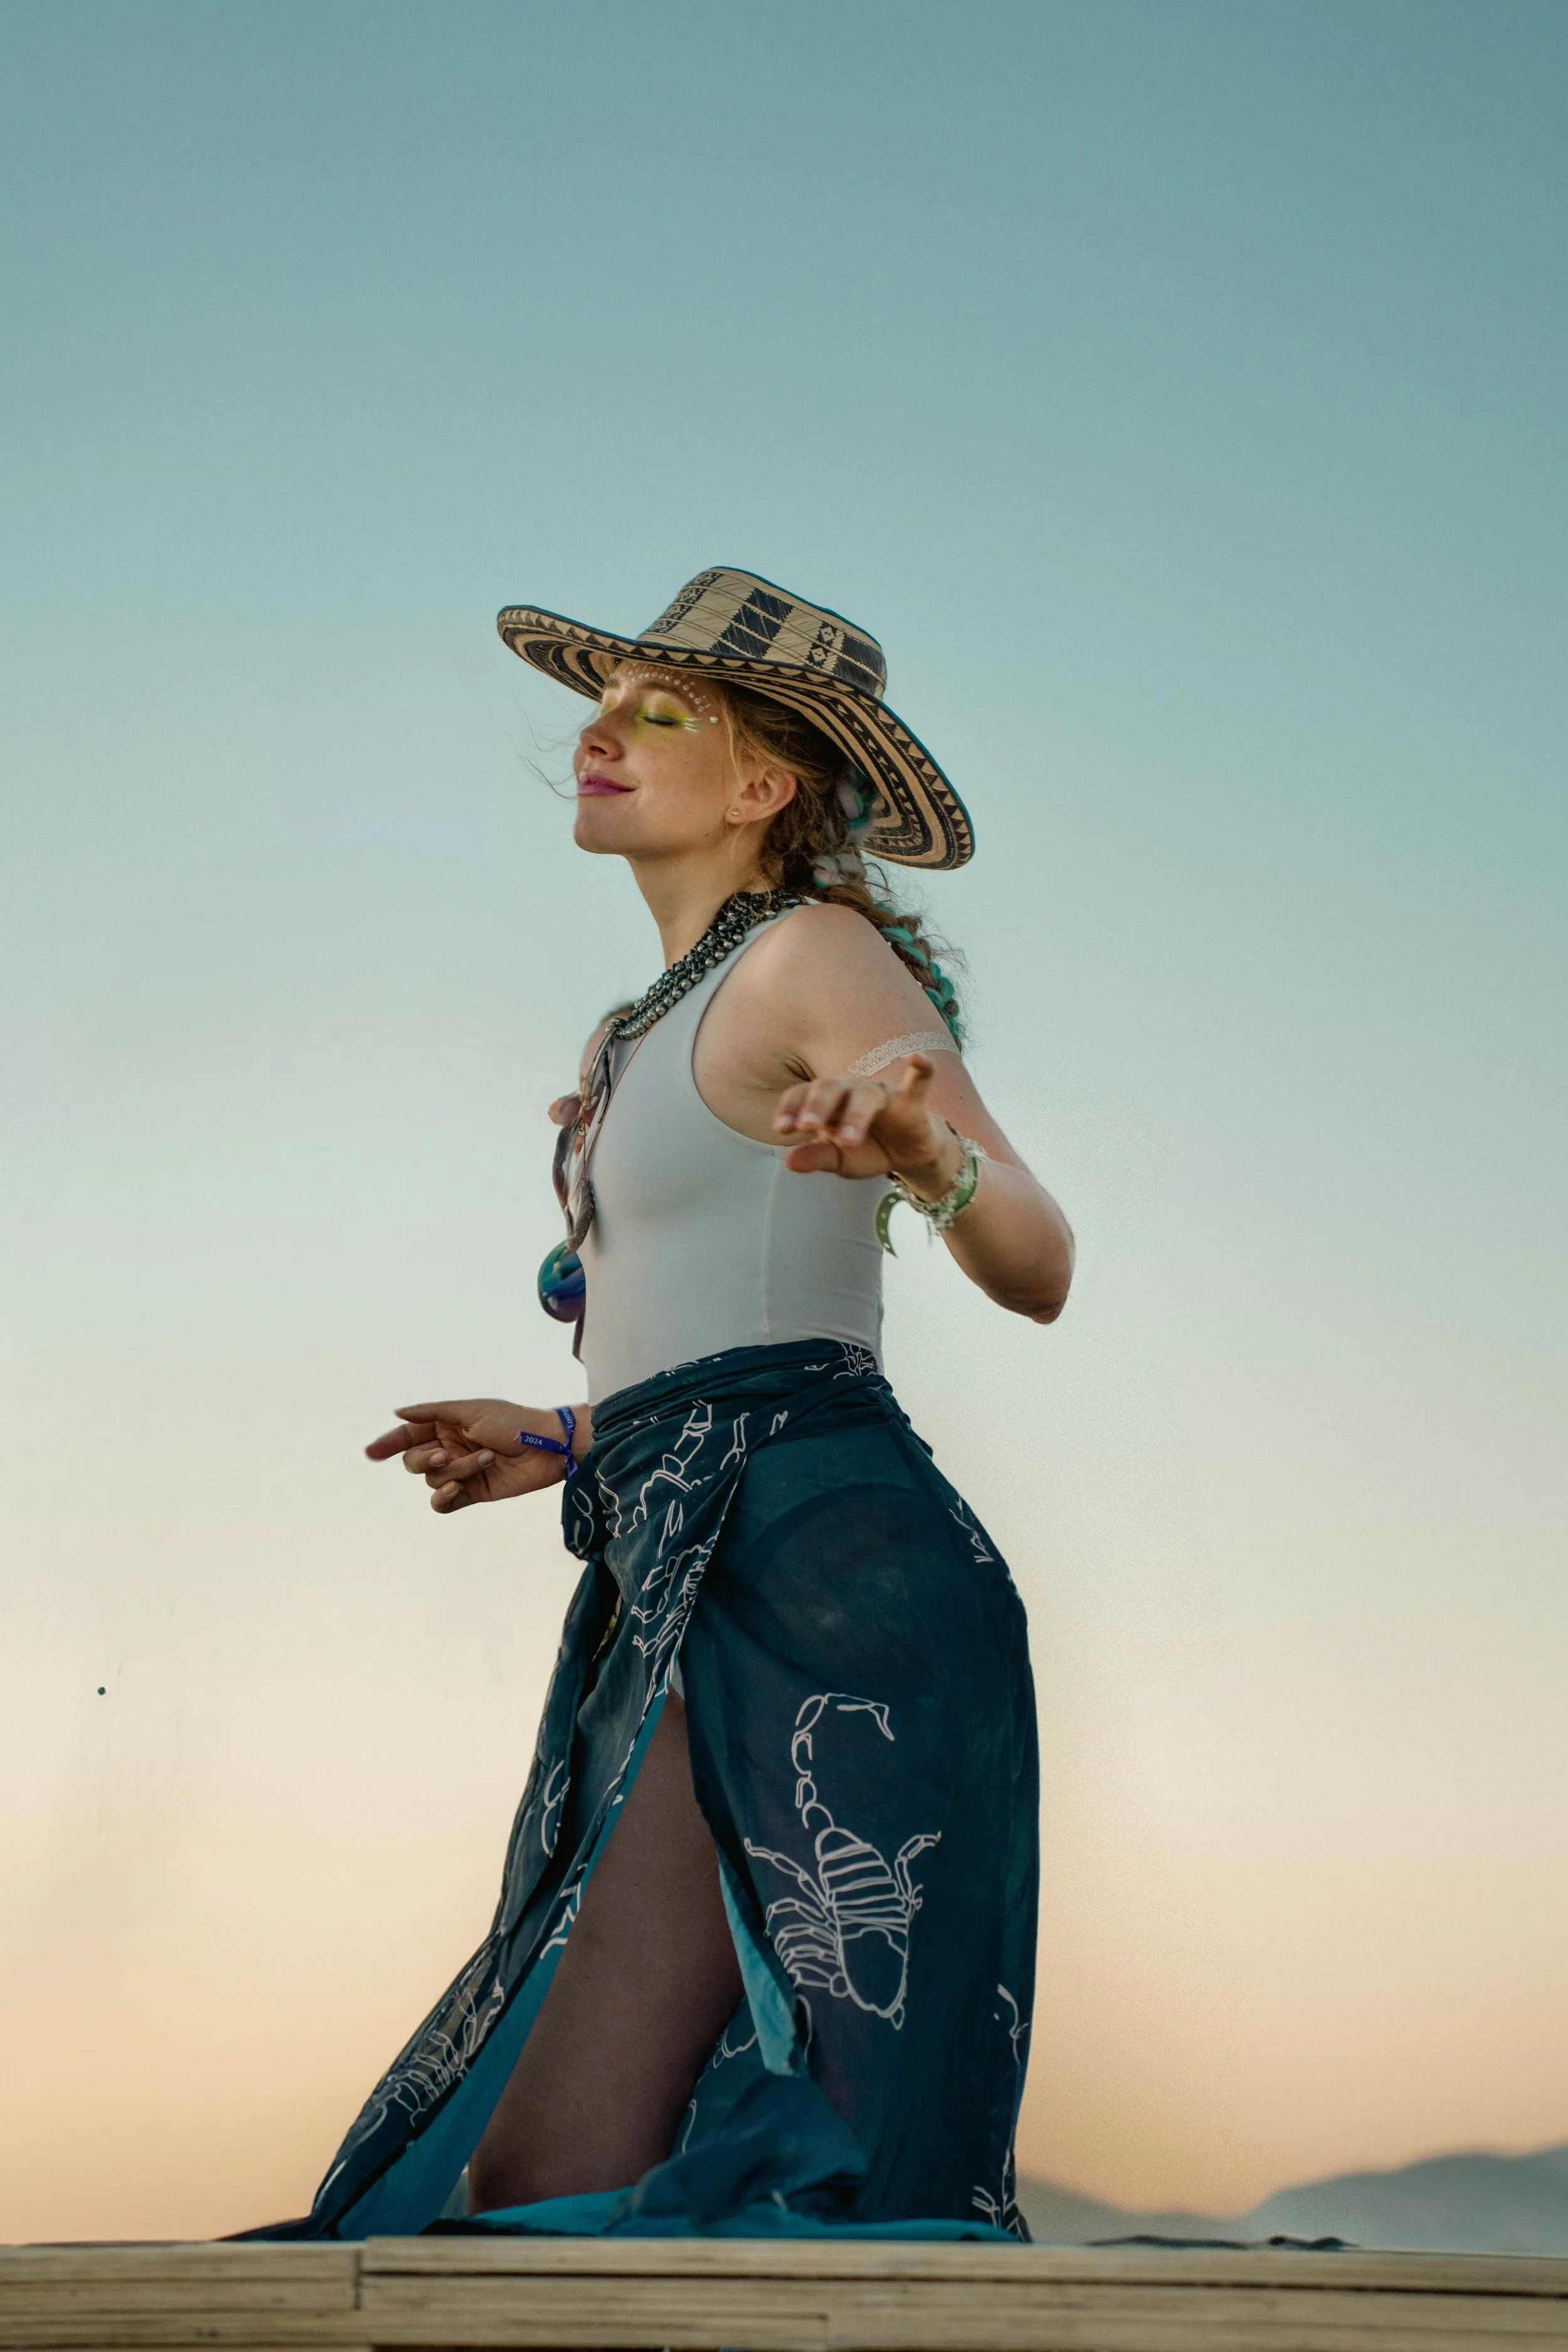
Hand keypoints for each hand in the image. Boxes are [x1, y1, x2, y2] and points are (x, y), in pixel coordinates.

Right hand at [365, 1398, 583, 1514]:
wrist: (545, 1447)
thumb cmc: (512, 1422)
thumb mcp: (471, 1410)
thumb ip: (432, 1413)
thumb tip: (397, 1412)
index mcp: (446, 1426)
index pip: (408, 1436)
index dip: (388, 1443)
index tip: (370, 1453)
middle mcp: (449, 1448)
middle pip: (414, 1463)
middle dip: (426, 1461)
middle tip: (445, 1455)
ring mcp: (460, 1472)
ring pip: (433, 1480)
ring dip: (456, 1470)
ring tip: (484, 1459)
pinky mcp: (472, 1493)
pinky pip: (442, 1502)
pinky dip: (444, 1497)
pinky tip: (458, 1489)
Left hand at [772, 1056, 962, 1193]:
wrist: (905, 1153)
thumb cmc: (866, 1149)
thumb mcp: (839, 1159)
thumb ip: (817, 1157)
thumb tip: (789, 1162)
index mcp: (827, 1101)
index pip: (802, 1095)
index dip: (790, 1108)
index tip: (781, 1127)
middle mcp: (851, 1089)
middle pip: (830, 1088)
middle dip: (817, 1107)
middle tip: (806, 1127)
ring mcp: (881, 1094)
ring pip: (866, 1095)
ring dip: (855, 1115)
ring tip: (849, 1140)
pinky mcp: (911, 1102)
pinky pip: (918, 1081)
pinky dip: (921, 1068)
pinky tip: (917, 1059)